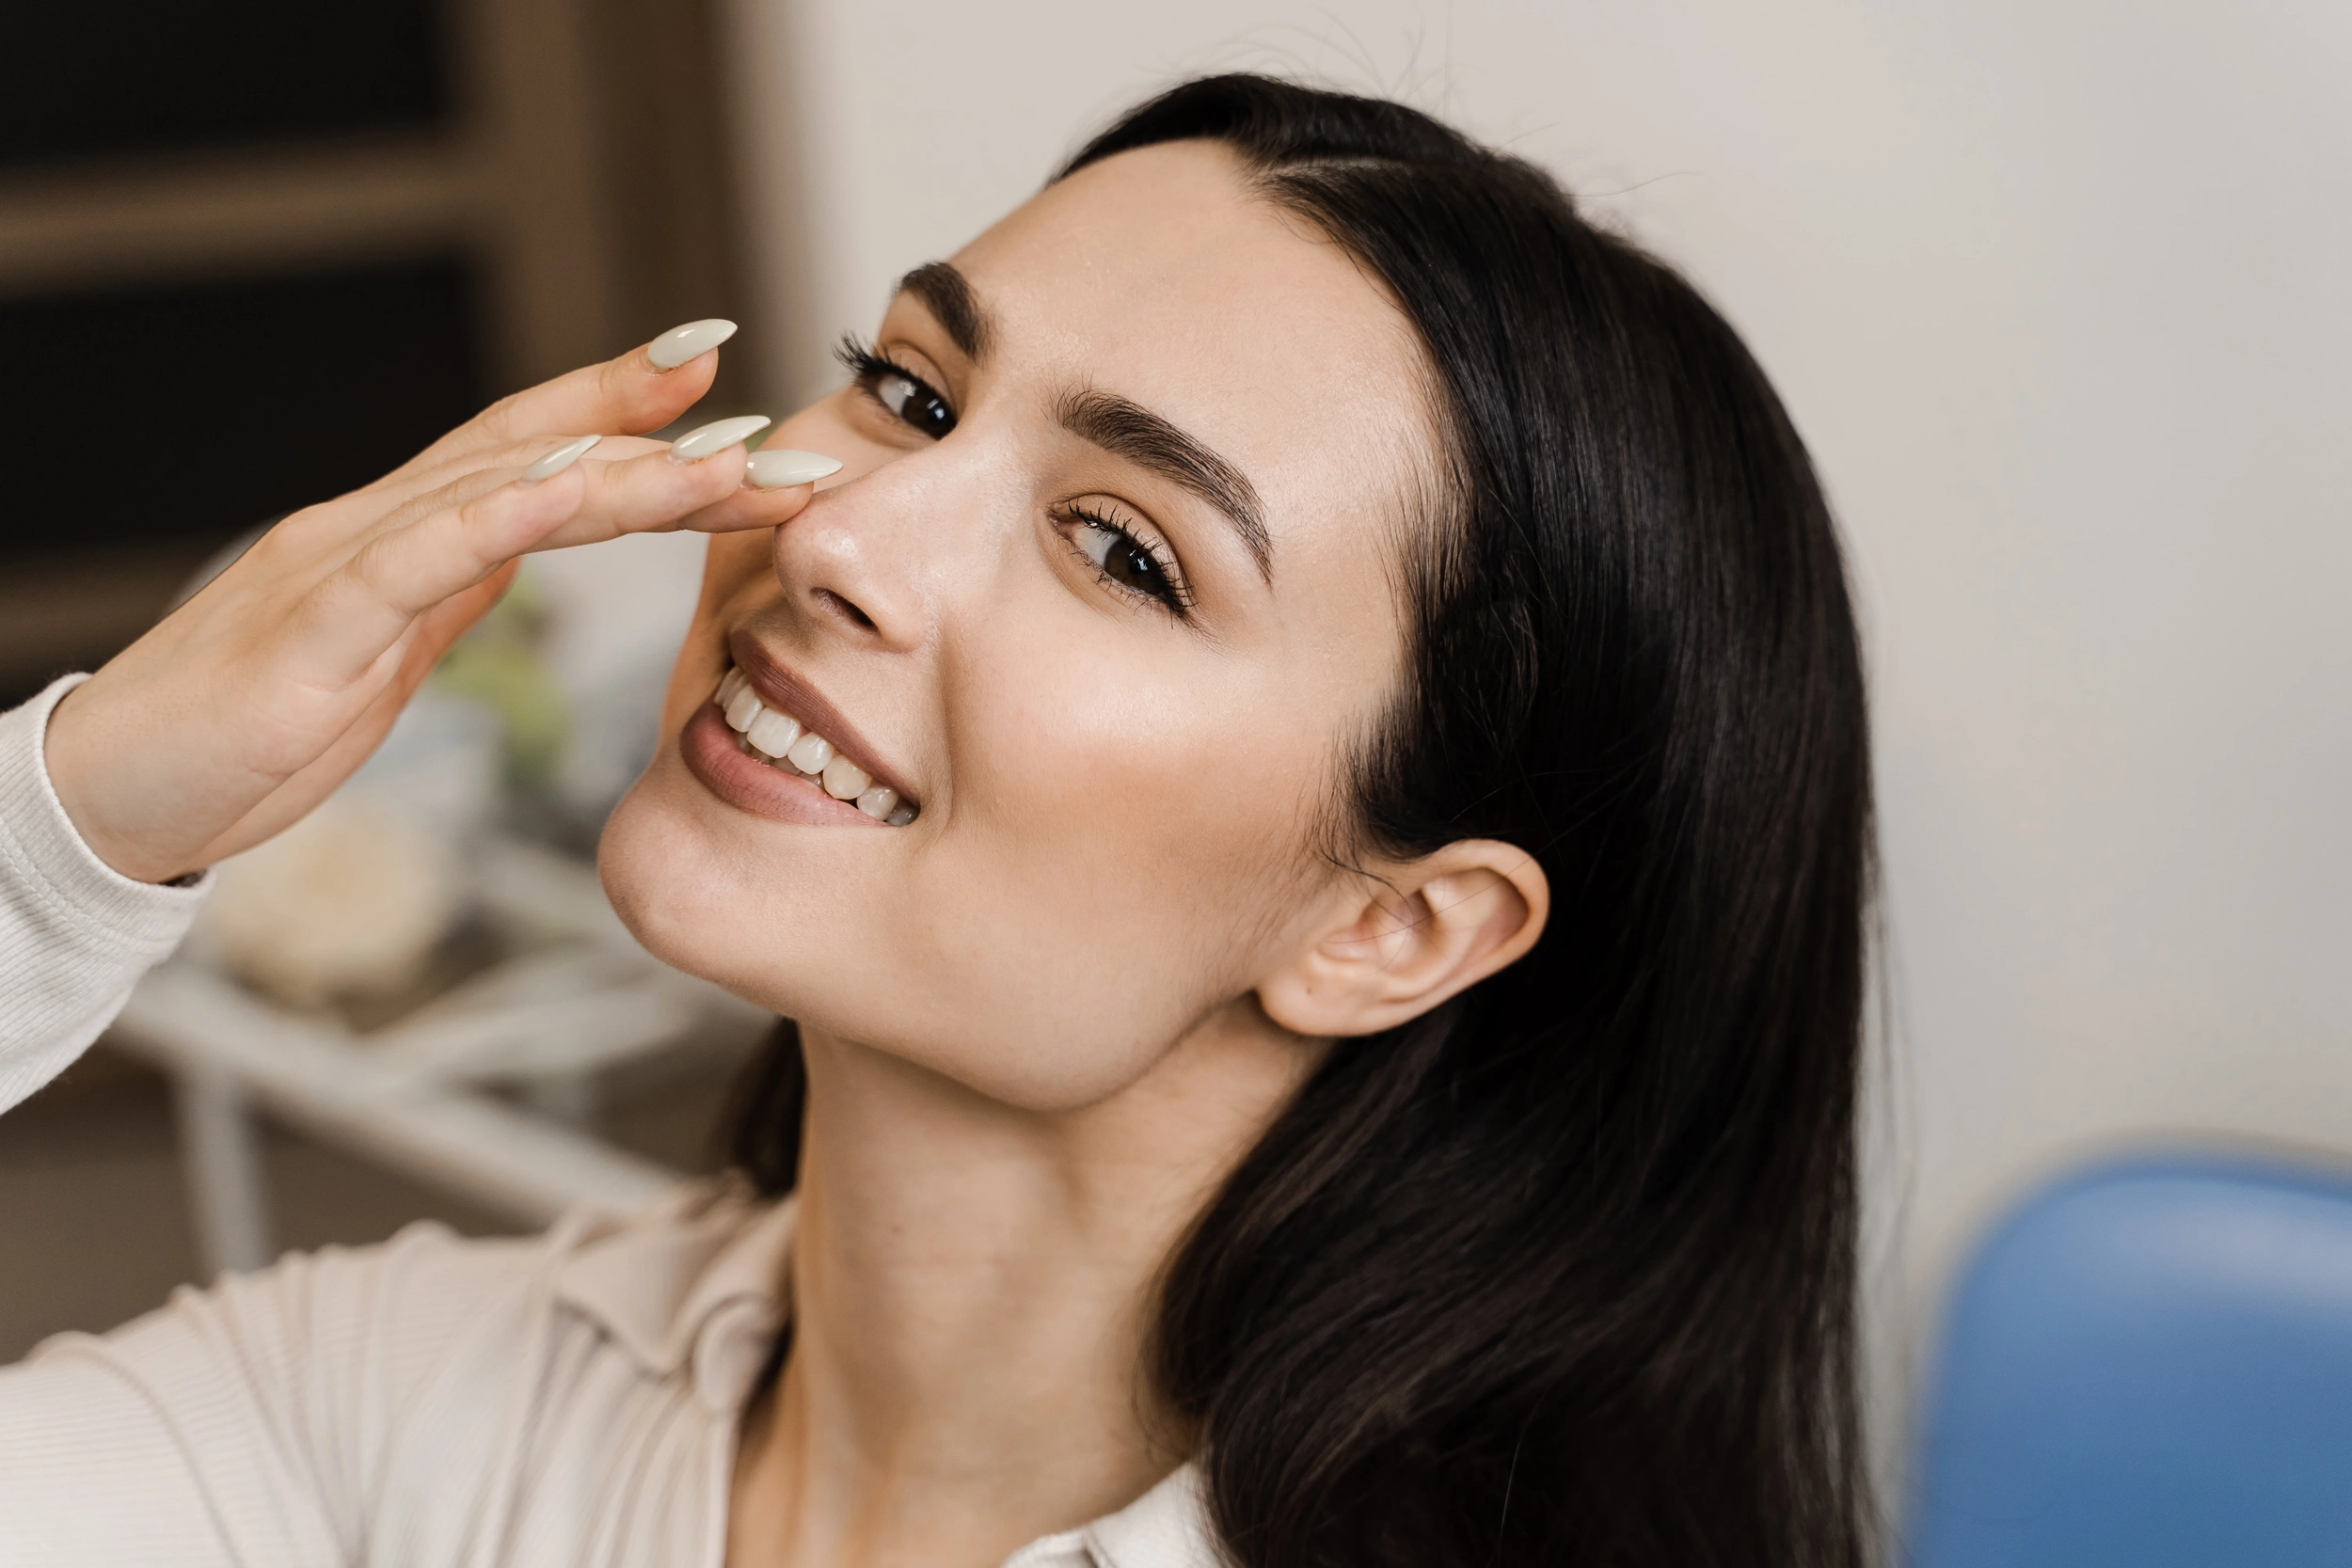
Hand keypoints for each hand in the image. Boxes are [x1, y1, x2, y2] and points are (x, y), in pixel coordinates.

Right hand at [45, 329, 814, 883]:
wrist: (112, 797)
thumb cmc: (243, 733)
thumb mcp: (381, 659)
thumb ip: (447, 593)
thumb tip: (523, 549)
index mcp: (399, 540)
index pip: (528, 450)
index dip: (620, 406)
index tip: (720, 378)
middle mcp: (374, 528)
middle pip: (537, 456)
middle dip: (664, 438)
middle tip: (779, 430)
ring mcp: (338, 567)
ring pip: (499, 494)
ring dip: (620, 473)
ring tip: (721, 462)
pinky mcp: (311, 633)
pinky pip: (415, 560)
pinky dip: (497, 518)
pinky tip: (571, 491)